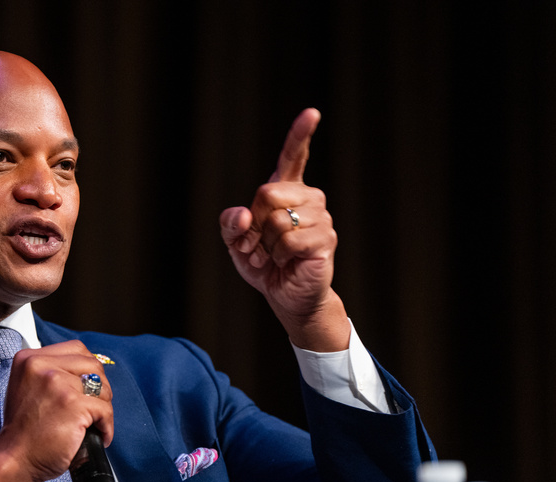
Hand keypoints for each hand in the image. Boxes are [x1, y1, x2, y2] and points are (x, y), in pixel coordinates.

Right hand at [0, 340, 112, 481]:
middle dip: (100, 389)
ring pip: (102, 387)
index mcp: (29, 359)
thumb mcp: (28, 388)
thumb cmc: (23, 431)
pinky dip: (106, 426)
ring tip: (95, 423)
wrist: (14, 459)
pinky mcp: (73, 404)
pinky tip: (99, 435)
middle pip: (93, 365)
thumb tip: (86, 373)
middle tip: (94, 409)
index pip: (76, 349)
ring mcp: (58, 384)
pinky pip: (105, 410)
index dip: (88, 370)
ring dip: (104, 407)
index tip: (87, 388)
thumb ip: (51, 374)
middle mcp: (42, 366)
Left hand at [220, 108, 349, 350]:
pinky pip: (289, 240)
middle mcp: (309, 198)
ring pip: (277, 219)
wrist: (285, 296)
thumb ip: (230, 224)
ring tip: (272, 255)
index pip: (294, 157)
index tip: (312, 113)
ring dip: (265, 244)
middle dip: (253, 224)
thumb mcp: (235, 243)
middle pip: (267, 192)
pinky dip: (278, 255)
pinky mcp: (325, 239)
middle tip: (257, 245)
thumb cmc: (264, 264)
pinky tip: (284, 262)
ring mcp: (321, 218)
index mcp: (287, 192)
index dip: (301, 135)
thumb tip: (243, 213)